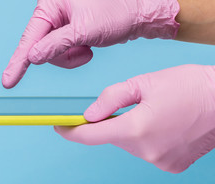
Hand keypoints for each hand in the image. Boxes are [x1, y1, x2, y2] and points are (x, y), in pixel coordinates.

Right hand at [2, 0, 179, 87]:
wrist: (134, 16)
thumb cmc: (114, 15)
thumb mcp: (84, 31)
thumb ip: (56, 45)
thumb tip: (32, 58)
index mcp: (50, 2)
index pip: (30, 37)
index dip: (20, 60)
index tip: (8, 81)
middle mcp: (49, 10)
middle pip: (39, 48)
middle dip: (61, 56)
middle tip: (83, 49)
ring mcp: (55, 22)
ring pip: (49, 55)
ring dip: (69, 57)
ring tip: (88, 47)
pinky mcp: (62, 32)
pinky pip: (59, 54)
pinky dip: (73, 56)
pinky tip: (87, 47)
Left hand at [54, 64, 214, 172]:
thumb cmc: (188, 86)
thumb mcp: (143, 83)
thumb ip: (110, 99)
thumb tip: (89, 115)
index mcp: (136, 129)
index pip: (91, 135)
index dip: (71, 131)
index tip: (59, 126)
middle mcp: (146, 151)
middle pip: (112, 137)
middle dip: (110, 122)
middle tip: (126, 104)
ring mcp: (160, 161)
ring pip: (128, 144)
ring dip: (129, 129)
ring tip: (152, 111)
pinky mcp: (171, 165)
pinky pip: (145, 151)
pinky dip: (145, 138)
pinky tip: (161, 124)